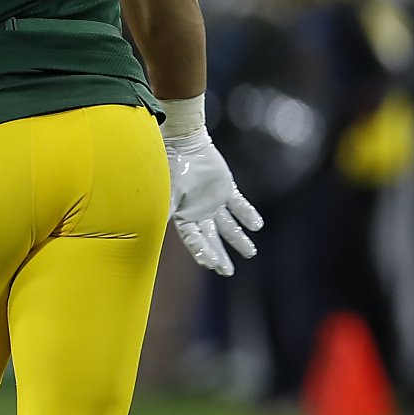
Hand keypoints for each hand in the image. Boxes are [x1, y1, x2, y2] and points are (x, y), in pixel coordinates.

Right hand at [165, 130, 262, 275]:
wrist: (183, 143)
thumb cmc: (171, 168)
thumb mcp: (168, 192)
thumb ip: (165, 210)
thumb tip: (156, 227)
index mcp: (184, 217)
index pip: (194, 240)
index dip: (202, 252)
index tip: (211, 264)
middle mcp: (199, 213)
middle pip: (211, 239)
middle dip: (220, 255)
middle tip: (227, 271)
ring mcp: (213, 203)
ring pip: (228, 226)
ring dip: (239, 239)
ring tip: (251, 253)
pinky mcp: (226, 190)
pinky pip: (239, 205)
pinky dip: (247, 214)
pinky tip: (257, 226)